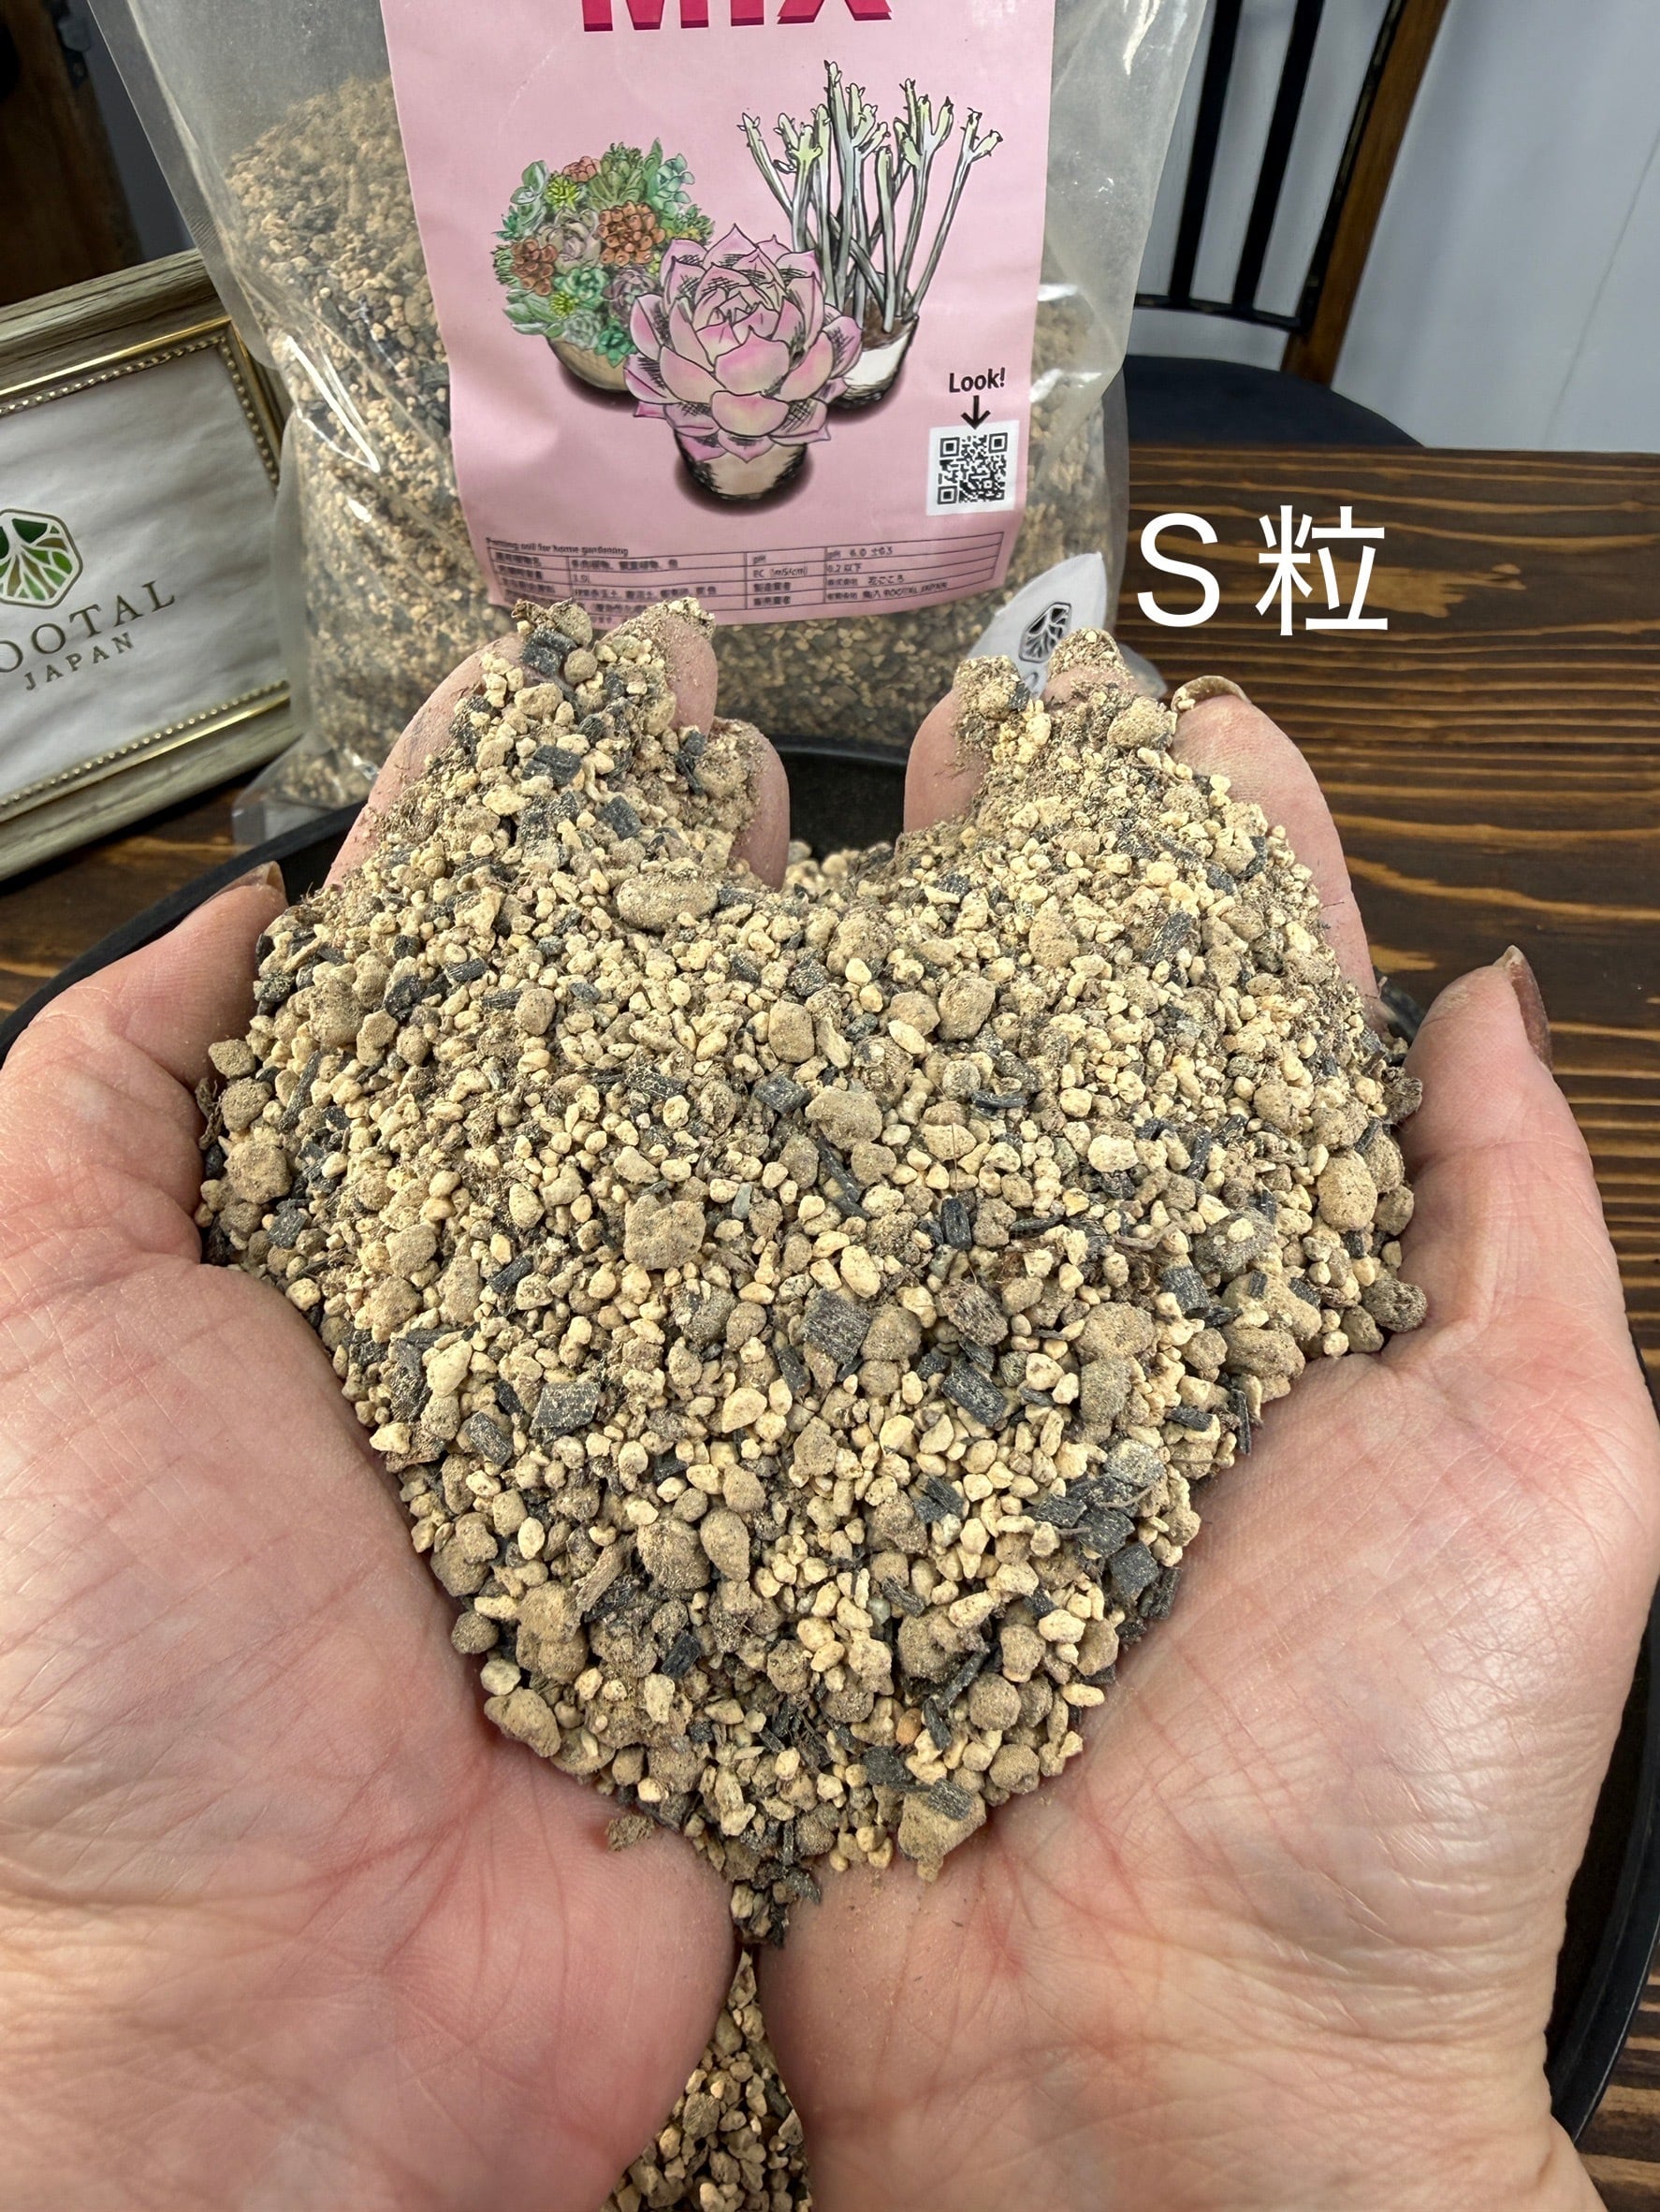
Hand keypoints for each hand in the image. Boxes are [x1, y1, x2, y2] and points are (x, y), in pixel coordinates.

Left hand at [0, 620, 785, 2211]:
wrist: (248, 2019)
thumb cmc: (98, 1684)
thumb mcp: (26, 1326)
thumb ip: (100, 1101)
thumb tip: (229, 911)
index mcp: (350, 1254)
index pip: (444, 983)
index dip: (516, 828)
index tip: (587, 700)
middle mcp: (518, 1325)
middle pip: (638, 1066)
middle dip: (709, 906)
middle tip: (789, 767)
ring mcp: (662, 1442)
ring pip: (776, 1206)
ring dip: (848, 1058)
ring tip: (927, 898)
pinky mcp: (775, 1571)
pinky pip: (876, 1410)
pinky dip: (944, 1295)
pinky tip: (1021, 1161)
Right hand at [759, 679, 1659, 2211]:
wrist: (1171, 2075)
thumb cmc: (1397, 1791)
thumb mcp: (1553, 1465)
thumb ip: (1517, 1217)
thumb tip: (1496, 998)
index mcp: (1281, 1307)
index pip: (1251, 1030)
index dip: (1223, 868)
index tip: (1183, 731)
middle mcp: (1098, 1335)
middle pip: (1046, 1058)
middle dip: (1013, 885)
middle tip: (965, 726)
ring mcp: (930, 1410)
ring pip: (876, 1160)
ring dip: (842, 1000)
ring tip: (791, 832)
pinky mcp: (790, 1502)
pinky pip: (729, 1327)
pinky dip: (692, 1199)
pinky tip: (649, 1065)